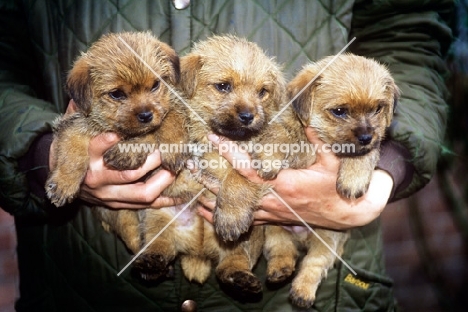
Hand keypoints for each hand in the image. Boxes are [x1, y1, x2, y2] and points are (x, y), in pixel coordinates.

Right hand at [49, 100, 180, 208]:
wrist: (62, 182)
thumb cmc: (74, 152)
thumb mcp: (72, 133)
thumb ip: (78, 116)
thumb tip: (82, 96)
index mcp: (86, 160)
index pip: (95, 149)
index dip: (106, 141)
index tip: (117, 132)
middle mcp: (98, 180)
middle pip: (128, 175)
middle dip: (151, 163)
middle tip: (164, 151)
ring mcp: (108, 195)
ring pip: (141, 193)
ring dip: (162, 181)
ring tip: (175, 168)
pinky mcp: (117, 205)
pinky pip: (144, 205)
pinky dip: (163, 200)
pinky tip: (178, 196)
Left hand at [197, 127, 392, 229]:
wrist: (346, 213)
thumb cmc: (337, 184)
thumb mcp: (333, 159)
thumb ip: (317, 138)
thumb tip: (305, 116)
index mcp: (284, 182)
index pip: (249, 167)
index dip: (229, 153)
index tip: (213, 138)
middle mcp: (272, 200)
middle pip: (232, 189)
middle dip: (210, 175)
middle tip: (190, 161)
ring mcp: (269, 212)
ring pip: (232, 207)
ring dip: (210, 196)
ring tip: (189, 184)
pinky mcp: (269, 218)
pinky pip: (240, 220)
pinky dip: (219, 216)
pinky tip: (202, 210)